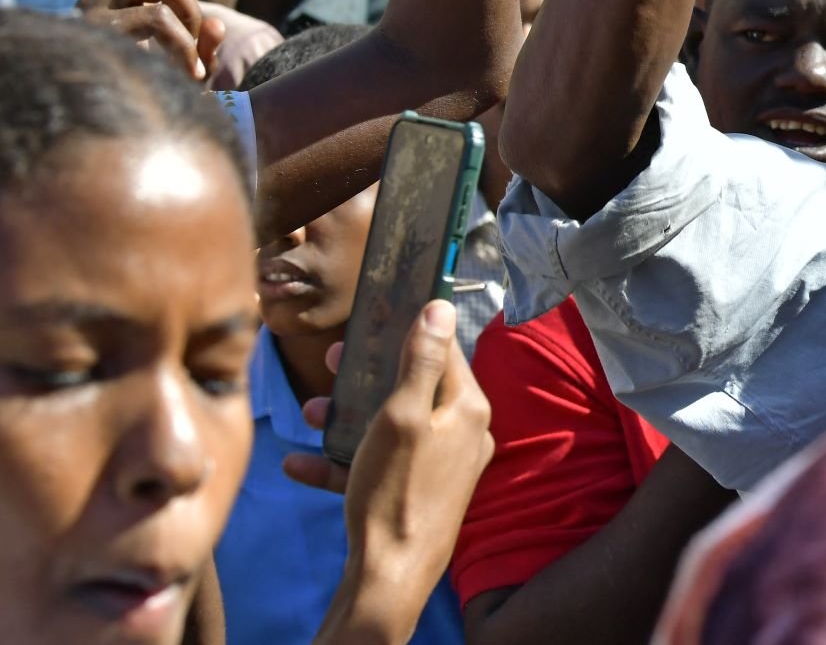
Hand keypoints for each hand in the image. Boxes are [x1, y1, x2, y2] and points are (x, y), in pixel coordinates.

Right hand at [286, 302, 491, 631]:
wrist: (389, 576)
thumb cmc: (395, 491)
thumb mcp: (402, 416)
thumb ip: (422, 361)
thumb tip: (441, 308)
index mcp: (468, 410)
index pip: (446, 353)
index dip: (412, 331)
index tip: (377, 319)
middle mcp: (461, 435)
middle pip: (414, 389)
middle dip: (369, 376)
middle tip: (334, 363)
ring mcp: (440, 467)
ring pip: (390, 428)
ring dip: (346, 418)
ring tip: (309, 412)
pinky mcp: (415, 493)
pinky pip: (377, 466)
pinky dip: (341, 463)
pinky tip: (298, 464)